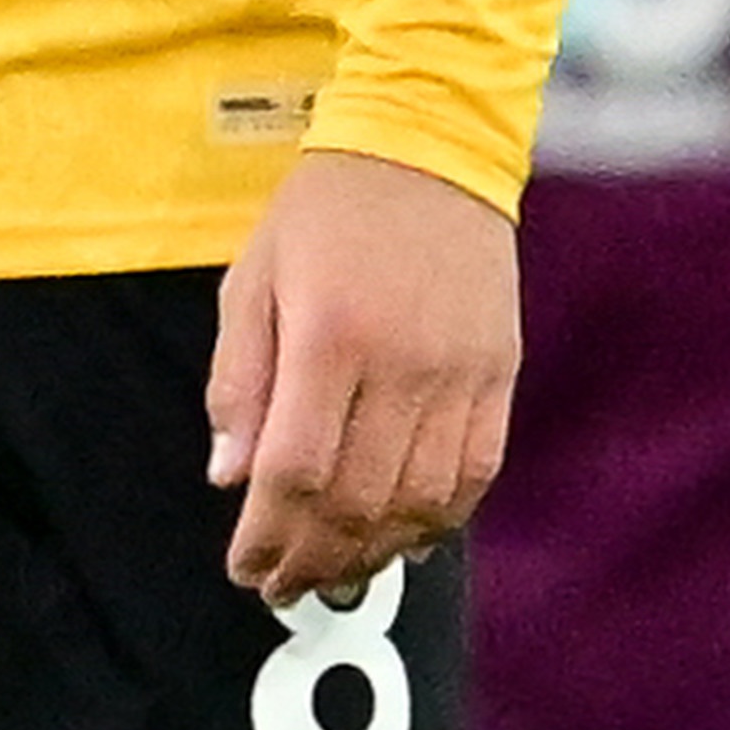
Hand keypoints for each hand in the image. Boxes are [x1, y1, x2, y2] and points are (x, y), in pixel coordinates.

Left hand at [203, 149, 516, 606]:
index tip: (244, 566)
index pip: (295, 470)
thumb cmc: (326, 211)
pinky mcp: (499, 371)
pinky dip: (440, 519)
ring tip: (335, 572)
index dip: (267, 535)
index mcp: (329, 334)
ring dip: (372, 554)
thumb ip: (239, 380)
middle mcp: (401, 361)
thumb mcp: (254, 277)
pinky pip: (476, 472)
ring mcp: (459, 370)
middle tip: (283, 587)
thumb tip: (231, 476)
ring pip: (420, 501)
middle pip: (357, 500)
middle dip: (312, 561)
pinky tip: (405, 538)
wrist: (429, 142)